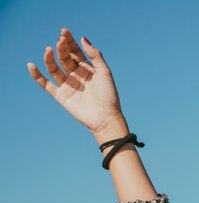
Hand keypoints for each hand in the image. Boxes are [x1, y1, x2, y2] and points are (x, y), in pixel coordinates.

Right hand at [27, 28, 127, 143]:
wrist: (105, 117)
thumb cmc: (108, 95)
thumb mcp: (105, 72)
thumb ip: (95, 55)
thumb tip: (83, 38)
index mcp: (87, 68)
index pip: (75, 51)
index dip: (69, 41)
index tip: (64, 32)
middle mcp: (76, 75)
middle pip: (64, 58)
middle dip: (61, 48)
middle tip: (60, 41)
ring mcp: (67, 85)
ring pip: (54, 68)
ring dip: (50, 59)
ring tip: (48, 50)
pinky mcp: (61, 95)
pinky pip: (46, 84)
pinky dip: (37, 76)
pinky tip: (31, 65)